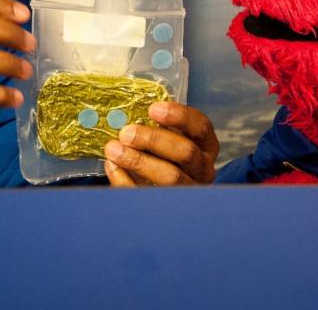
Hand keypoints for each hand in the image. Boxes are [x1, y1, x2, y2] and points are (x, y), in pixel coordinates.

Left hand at [103, 101, 218, 185]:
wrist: (155, 190)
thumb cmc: (160, 154)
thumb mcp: (166, 138)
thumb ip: (156, 126)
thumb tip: (128, 112)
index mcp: (205, 147)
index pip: (201, 128)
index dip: (180, 116)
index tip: (153, 109)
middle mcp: (203, 169)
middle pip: (186, 152)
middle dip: (154, 140)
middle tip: (126, 133)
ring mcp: (189, 190)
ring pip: (171, 177)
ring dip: (139, 161)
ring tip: (113, 149)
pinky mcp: (168, 207)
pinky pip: (148, 196)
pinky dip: (126, 180)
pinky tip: (112, 166)